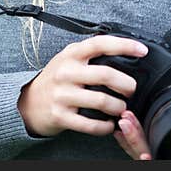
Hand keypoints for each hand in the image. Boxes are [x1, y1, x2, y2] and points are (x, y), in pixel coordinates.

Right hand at [17, 35, 147, 136]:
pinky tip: (109, 124)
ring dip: (118, 107)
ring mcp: (62, 95)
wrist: (28, 103)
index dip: (124, 45)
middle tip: (131, 89)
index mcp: (71, 55)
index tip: (142, 50)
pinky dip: (105, 126)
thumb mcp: (68, 59)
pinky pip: (91, 124)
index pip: (100, 44)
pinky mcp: (61, 116)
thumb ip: (89, 55)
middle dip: (126, 84)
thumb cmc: (55, 79)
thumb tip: (123, 53)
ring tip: (121, 108)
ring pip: (102, 100)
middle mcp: (66, 72)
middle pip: (105, 74)